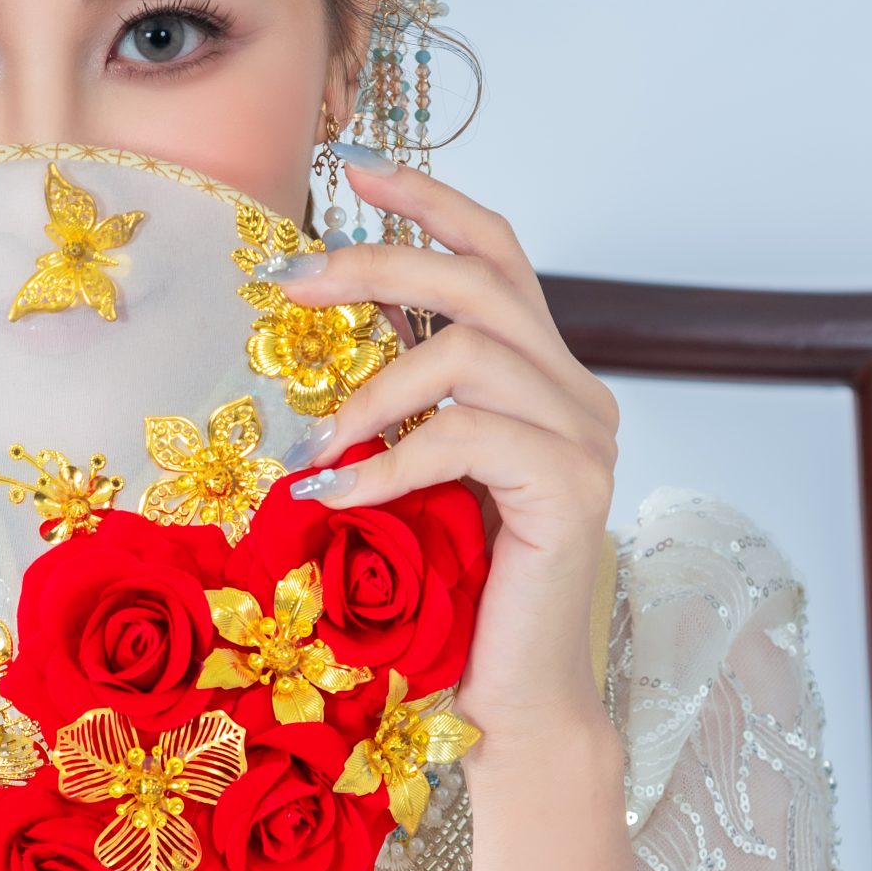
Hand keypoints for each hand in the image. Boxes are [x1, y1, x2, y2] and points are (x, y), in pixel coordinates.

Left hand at [277, 153, 619, 742]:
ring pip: (471, 353)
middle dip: (375, 263)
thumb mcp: (405, 474)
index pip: (496, 250)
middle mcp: (577, 391)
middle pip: (480, 278)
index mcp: (539, 374)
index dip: (427, 199)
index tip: (349, 165)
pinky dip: (392, 461)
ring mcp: (585, 439)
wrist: (506, 705)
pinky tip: (338, 495)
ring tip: (315, 443)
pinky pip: (470, 438)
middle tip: (287, 287)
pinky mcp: (573, 491)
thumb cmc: (443, 596)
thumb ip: (389, 402)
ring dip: (372, 390)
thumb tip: (300, 329)